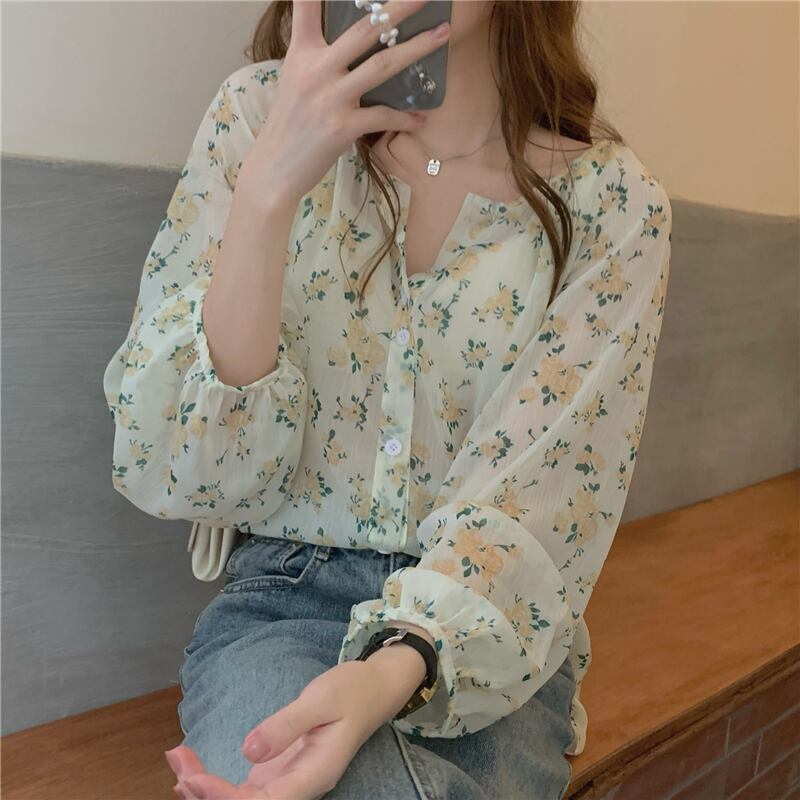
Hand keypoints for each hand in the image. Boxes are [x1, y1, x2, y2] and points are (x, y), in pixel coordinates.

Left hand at [165, 645, 427, 799]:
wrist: (376, 688)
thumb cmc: (352, 690)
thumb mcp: (321, 699)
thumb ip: (287, 725)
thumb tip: (248, 750)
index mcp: (314, 775)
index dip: (223, 796)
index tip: (194, 776)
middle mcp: (301, 786)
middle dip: (206, 792)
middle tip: (176, 759)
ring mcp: (291, 781)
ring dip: (207, 787)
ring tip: (176, 760)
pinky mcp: (284, 770)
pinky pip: (246, 788)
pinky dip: (217, 782)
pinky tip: (194, 773)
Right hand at [236, 0, 451, 209]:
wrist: (274, 168)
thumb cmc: (290, 124)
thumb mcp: (295, 80)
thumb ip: (318, 56)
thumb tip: (352, 43)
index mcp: (302, 53)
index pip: (308, 5)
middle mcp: (316, 69)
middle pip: (364, 29)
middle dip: (399, 8)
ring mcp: (331, 98)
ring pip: (382, 66)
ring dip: (417, 49)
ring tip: (443, 34)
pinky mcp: (342, 127)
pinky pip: (383, 116)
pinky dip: (405, 117)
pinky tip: (422, 116)